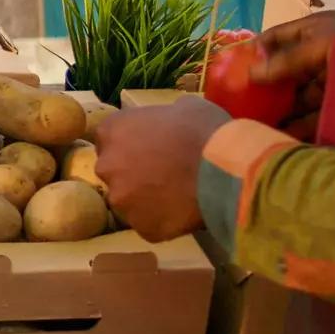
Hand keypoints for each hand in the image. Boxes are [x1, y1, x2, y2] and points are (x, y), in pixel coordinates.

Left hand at [92, 96, 231, 241]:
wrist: (227, 171)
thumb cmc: (207, 131)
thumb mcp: (186, 107)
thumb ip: (165, 114)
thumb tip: (171, 118)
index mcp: (112, 130)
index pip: (110, 139)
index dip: (133, 145)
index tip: (152, 150)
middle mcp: (107, 166)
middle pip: (116, 172)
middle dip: (135, 174)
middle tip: (165, 174)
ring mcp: (122, 200)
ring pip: (130, 202)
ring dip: (148, 200)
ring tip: (178, 196)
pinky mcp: (141, 226)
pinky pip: (150, 225)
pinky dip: (164, 221)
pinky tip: (185, 213)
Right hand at [252, 12, 333, 141]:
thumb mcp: (319, 45)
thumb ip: (286, 61)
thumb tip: (251, 73)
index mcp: (315, 32)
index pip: (277, 39)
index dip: (255, 50)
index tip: (232, 66)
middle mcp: (321, 57)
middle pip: (286, 73)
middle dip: (264, 88)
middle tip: (240, 103)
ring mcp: (332, 82)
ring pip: (299, 97)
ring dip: (279, 111)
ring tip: (256, 125)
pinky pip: (316, 116)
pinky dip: (299, 127)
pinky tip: (282, 136)